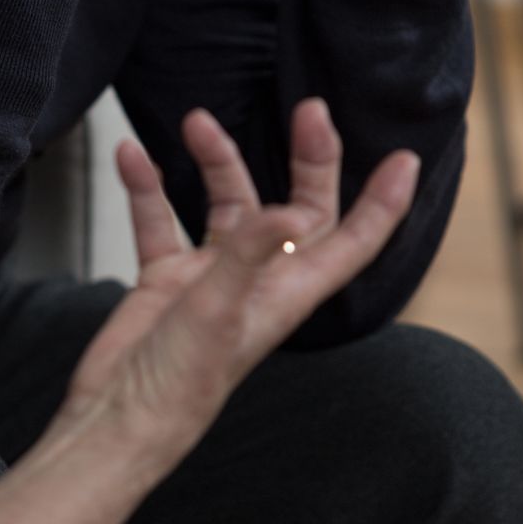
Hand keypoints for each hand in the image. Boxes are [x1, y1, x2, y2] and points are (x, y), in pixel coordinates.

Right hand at [66, 101, 418, 460]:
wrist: (117, 414)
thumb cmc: (182, 381)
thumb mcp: (221, 311)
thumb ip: (250, 254)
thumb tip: (289, 210)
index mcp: (290, 291)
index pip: (354, 241)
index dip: (384, 204)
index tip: (405, 159)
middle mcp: (259, 278)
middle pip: (298, 206)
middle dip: (307, 158)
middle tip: (309, 109)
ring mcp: (212, 276)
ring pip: (226, 202)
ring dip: (214, 161)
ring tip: (195, 121)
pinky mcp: (168, 277)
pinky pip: (161, 220)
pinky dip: (147, 188)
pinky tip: (132, 156)